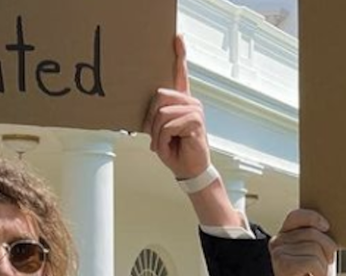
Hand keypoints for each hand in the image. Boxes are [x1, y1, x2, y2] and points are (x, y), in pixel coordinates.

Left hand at [144, 36, 209, 179]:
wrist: (189, 169)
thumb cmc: (175, 149)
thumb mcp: (160, 130)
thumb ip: (156, 114)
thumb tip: (150, 105)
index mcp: (182, 101)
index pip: (181, 73)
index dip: (179, 54)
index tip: (178, 37)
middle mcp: (190, 102)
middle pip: (159, 96)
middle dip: (151, 120)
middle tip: (155, 137)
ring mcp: (195, 110)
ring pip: (162, 113)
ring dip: (156, 134)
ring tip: (163, 144)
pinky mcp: (195, 121)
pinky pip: (168, 125)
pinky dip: (163, 140)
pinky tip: (171, 146)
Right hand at [269, 210, 336, 275]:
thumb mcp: (316, 253)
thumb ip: (316, 237)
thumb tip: (326, 224)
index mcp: (283, 237)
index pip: (297, 216)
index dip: (314, 218)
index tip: (326, 227)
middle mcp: (277, 243)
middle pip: (312, 233)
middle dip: (326, 249)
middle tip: (321, 266)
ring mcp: (278, 254)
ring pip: (315, 248)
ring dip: (322, 265)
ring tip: (313, 275)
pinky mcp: (284, 266)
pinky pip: (313, 262)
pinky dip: (319, 273)